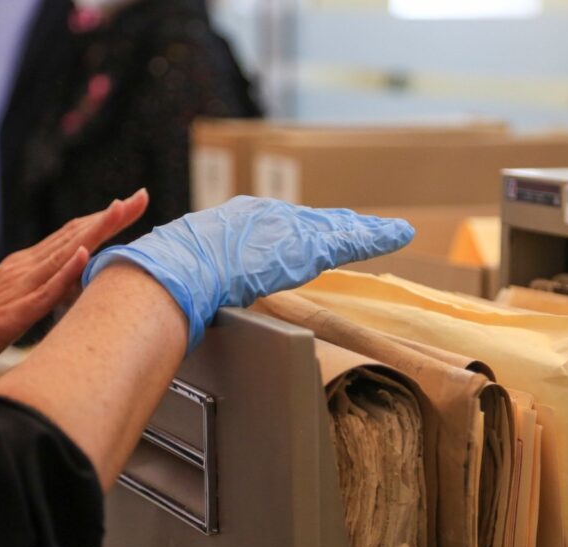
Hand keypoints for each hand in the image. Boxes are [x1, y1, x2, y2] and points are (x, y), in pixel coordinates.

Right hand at [0, 190, 148, 381]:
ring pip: (65, 253)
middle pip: (76, 235)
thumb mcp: (19, 304)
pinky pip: (44, 290)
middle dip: (112, 217)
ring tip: (123, 210)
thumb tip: (78, 285)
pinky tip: (85, 254)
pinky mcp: (12, 314)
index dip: (106, 220)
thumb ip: (48, 291)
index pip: (75, 236)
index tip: (134, 203)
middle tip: (142, 197)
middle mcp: (26, 268)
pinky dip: (66, 270)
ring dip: (96, 231)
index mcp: (28, 266)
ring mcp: (19, 287)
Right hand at [82, 196, 413, 350]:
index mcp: (237, 222)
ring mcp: (285, 229)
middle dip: (342, 227)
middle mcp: (265, 217)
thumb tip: (177, 308)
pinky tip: (399, 234)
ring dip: (368, 232)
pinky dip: (376, 237)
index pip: (281, 227)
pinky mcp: (305, 244)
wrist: (174, 273)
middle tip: (371, 230)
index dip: (305, 232)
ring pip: (337, 229)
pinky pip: (349, 239)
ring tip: (396, 232)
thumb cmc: (168, 282)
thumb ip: (196, 286)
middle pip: (314, 223)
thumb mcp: (186, 278)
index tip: (320, 235)